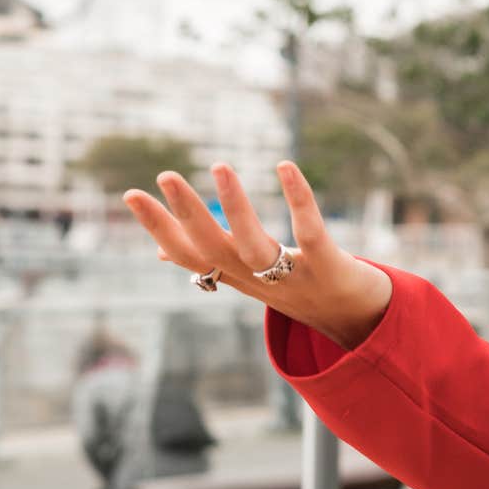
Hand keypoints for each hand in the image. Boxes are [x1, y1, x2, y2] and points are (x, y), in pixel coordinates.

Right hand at [121, 161, 392, 349]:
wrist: (359, 323)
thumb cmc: (299, 291)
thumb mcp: (248, 278)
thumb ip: (209, 261)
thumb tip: (162, 252)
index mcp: (237, 277)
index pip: (190, 254)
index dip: (159, 228)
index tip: (130, 194)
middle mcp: (258, 281)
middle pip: (214, 250)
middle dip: (187, 215)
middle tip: (164, 175)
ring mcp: (293, 278)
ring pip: (254, 246)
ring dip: (235, 208)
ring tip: (219, 166)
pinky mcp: (328, 268)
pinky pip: (310, 234)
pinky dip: (299, 201)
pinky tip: (285, 166)